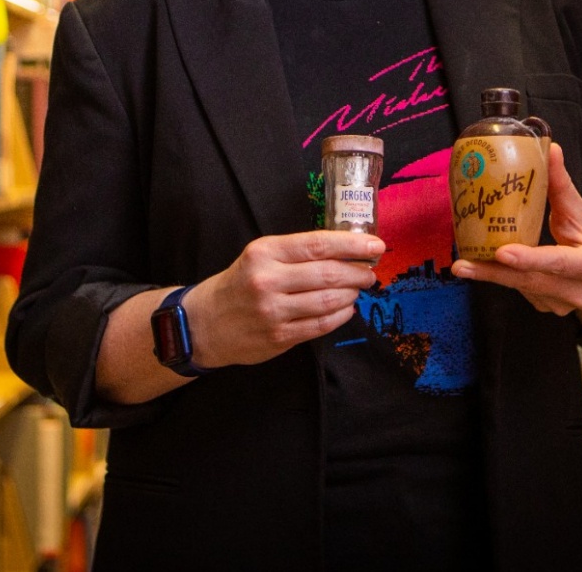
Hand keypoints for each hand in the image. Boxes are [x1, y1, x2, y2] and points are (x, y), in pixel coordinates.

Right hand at [181, 231, 383, 368]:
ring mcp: (273, 311)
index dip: (353, 245)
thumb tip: (347, 249)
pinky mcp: (278, 337)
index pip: (318, 244)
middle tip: (370, 272)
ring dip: (351, 294)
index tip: (376, 246)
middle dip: (358, 272)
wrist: (205, 322)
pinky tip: (346, 308)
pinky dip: (340, 315)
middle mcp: (268, 280)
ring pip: (328, 301)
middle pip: (329, 274)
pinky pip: (321, 325)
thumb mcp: (261, 256)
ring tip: (358, 289)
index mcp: (265, 252)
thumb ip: (298, 252)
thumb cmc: (241, 283)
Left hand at [449, 143, 581, 316]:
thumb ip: (561, 184)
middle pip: (532, 280)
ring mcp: (566, 305)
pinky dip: (505, 277)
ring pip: (523, 287)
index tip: (503, 253)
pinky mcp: (552, 309)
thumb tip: (549, 148)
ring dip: (494, 274)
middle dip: (494, 273)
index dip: (531, 259)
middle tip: (461, 265)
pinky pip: (523, 292)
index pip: (560, 261)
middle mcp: (581, 290)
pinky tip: (490, 265)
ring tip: (466, 261)